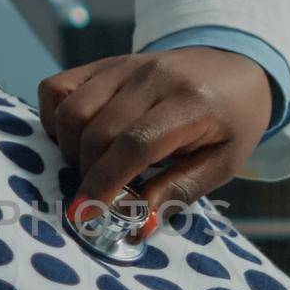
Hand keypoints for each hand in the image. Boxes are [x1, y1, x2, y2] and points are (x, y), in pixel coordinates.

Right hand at [38, 49, 273, 224]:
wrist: (234, 67)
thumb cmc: (231, 122)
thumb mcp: (222, 164)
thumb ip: (178, 193)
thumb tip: (137, 225)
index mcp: (190, 102)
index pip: (136, 143)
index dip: (106, 182)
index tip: (89, 214)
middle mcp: (153, 76)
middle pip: (99, 131)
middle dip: (90, 175)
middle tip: (103, 196)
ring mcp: (124, 65)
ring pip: (71, 110)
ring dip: (70, 150)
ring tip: (93, 167)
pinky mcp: (104, 64)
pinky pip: (57, 88)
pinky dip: (55, 119)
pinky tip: (77, 139)